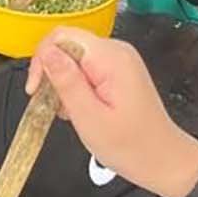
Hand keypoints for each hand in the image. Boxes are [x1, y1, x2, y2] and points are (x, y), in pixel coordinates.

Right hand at [26, 31, 197, 196]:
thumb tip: (46, 53)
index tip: (36, 90)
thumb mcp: (90, 117)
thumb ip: (67, 81)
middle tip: (55, 107)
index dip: (42, 60)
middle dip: (52, 75)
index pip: (61, 36)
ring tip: (72, 113)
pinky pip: (85, 70)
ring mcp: (119, 60)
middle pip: (66, 45)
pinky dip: (75, 88)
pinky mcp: (117, 71)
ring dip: (64, 85)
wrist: (162, 159)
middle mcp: (117, 52)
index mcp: (112, 58)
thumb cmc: (132, 146)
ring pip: (73, 59)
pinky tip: (82, 110)